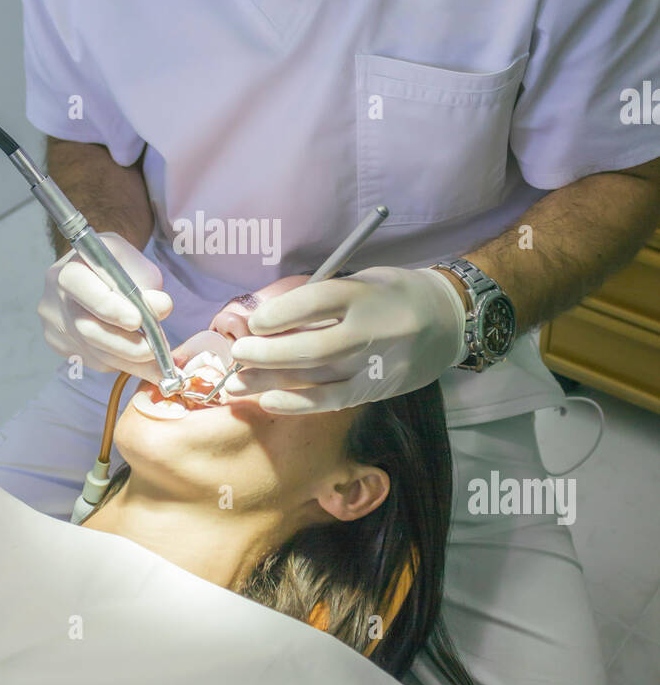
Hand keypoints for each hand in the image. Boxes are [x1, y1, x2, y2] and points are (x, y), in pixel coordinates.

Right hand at [38, 232, 173, 382]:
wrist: (98, 274)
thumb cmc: (119, 267)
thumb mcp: (136, 265)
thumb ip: (148, 285)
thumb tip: (162, 309)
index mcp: (70, 270)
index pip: (86, 292)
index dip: (112, 310)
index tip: (139, 321)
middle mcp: (55, 299)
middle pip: (89, 330)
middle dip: (127, 345)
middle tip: (156, 350)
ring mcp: (55, 326)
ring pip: (94, 353)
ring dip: (130, 361)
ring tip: (157, 363)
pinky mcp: (62, 345)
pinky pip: (94, 362)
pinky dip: (120, 362)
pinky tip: (137, 358)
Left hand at [223, 267, 466, 412]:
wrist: (448, 320)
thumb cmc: (394, 294)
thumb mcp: (364, 280)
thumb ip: (322, 298)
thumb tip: (269, 320)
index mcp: (366, 293)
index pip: (316, 302)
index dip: (279, 314)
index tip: (254, 322)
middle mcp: (373, 330)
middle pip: (312, 347)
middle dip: (268, 354)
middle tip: (238, 355)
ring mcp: (377, 364)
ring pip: (318, 377)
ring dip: (271, 382)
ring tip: (237, 384)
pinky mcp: (379, 389)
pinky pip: (333, 400)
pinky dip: (299, 403)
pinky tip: (270, 401)